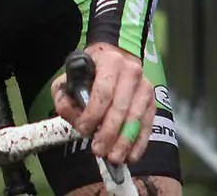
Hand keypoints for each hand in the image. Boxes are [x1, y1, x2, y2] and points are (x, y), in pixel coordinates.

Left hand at [50, 42, 154, 164]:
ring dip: (124, 141)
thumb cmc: (91, 71)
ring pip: (136, 118)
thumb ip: (64, 95)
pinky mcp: (152, 102)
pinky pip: (147, 125)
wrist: (116, 58)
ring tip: (114, 157)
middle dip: (109, 132)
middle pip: (120, 107)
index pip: (103, 91)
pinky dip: (139, 143)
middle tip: (98, 150)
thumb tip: (69, 114)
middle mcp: (131, 72)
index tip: (83, 130)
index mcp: (109, 62)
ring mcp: (145, 87)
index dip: (93, 114)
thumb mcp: (70, 76)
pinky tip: (130, 155)